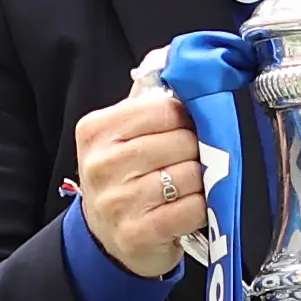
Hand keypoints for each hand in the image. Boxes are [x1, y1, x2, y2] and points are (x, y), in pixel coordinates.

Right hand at [77, 83, 205, 279]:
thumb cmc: (125, 177)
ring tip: (191, 185)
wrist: (107, 236)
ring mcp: (117, 201)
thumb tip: (184, 63)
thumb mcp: (124, 135)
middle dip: (198, 151)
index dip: (189, 118)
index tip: (190, 128)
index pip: (164, 109)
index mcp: (97, 130)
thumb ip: (150, 102)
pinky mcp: (136, 233)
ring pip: (190, 175)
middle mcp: (101, 164)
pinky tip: (193, 208)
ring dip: (203, 181)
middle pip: (181, 142)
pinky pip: (191, 210)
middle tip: (194, 160)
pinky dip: (202, 208)